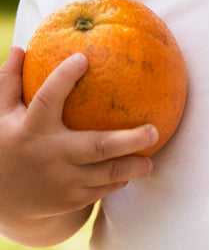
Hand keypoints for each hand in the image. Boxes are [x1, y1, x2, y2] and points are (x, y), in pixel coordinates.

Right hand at [0, 47, 156, 238]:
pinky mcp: (71, 199)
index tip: (84, 59)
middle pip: (97, 147)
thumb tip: (20, 48)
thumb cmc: (7, 145)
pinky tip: (136, 168)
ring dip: (133, 166)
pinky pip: (103, 188)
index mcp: (31, 130)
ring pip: (106, 174)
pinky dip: (120, 179)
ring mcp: (62, 181)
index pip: (47, 99)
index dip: (63, 79)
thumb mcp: (1, 115)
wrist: (5, 201)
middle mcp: (49, 155)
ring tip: (151, 159)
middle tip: (153, 130)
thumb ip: (8, 82)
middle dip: (128, 140)